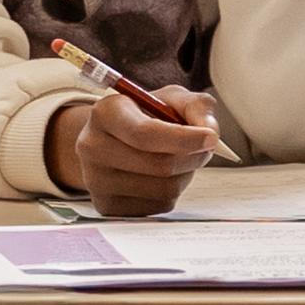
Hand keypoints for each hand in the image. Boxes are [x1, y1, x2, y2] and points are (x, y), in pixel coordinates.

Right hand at [45, 88, 218, 216]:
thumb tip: (209, 131)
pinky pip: (157, 206)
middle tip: (206, 146)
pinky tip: (166, 175)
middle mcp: (93, 147)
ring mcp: (96, 181)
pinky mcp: (106, 207)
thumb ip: (196, 105)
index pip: (145, 133)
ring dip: (186, 174)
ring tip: (182, 158)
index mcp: (106, 113)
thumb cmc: (147, 114)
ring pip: (162, 189)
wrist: (114, 139)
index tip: (211, 138)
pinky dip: (174, 191)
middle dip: (193, 156)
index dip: (184, 138)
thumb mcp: (171, 97)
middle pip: (158, 164)